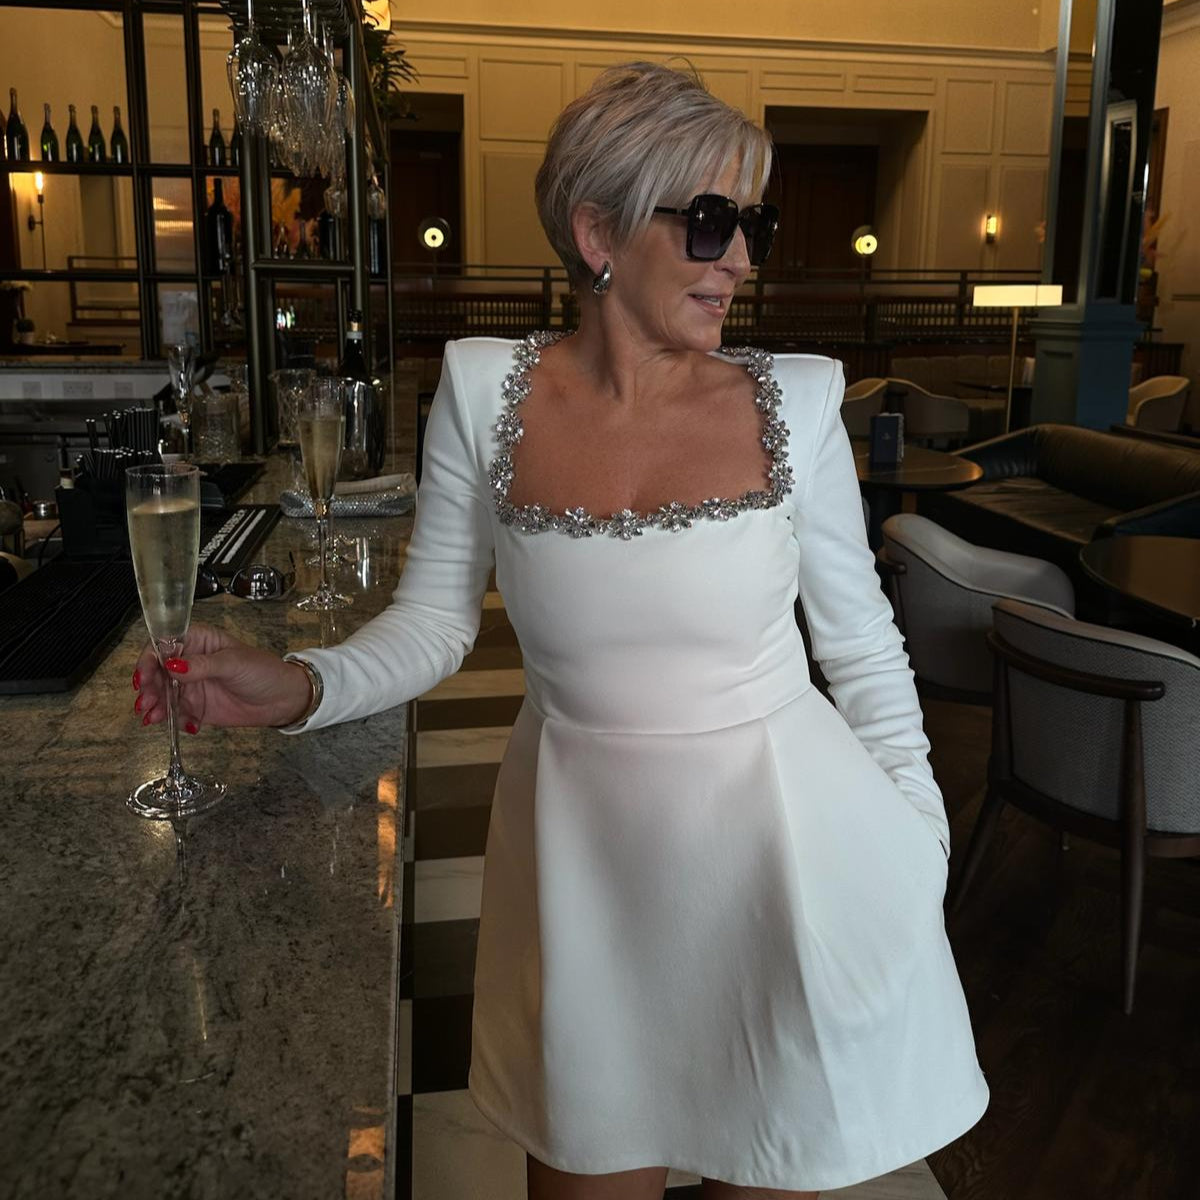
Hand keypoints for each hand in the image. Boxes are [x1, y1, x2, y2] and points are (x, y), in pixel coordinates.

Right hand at [132, 622, 312, 733]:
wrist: (282, 700)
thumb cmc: (263, 671)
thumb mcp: (234, 663)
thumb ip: (202, 665)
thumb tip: (172, 664)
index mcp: (199, 640)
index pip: (164, 644)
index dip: (150, 658)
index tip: (144, 676)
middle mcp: (190, 661)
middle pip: (157, 671)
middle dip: (149, 686)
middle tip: (146, 702)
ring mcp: (191, 685)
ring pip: (162, 693)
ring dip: (154, 705)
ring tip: (152, 717)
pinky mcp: (196, 706)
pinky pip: (175, 713)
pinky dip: (170, 719)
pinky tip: (175, 724)